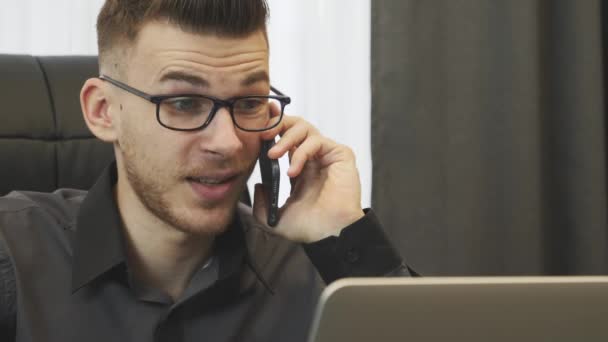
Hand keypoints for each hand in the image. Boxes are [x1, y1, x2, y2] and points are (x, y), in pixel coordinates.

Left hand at [253, 110, 364, 242]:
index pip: (284, 138)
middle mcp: (313, 158)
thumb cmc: (309, 228)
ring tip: (273, 155)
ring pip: (305, 128)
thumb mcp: (275, 218)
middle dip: (276, 124)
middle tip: (262, 136)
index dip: (271, 130)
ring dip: (285, 138)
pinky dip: (301, 153)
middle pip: (294, 125)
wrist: (329, 235)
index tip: (255, 131)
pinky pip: (317, 141)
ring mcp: (327, 155)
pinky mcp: (340, 155)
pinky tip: (293, 172)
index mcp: (300, 168)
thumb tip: (258, 186)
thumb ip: (262, 204)